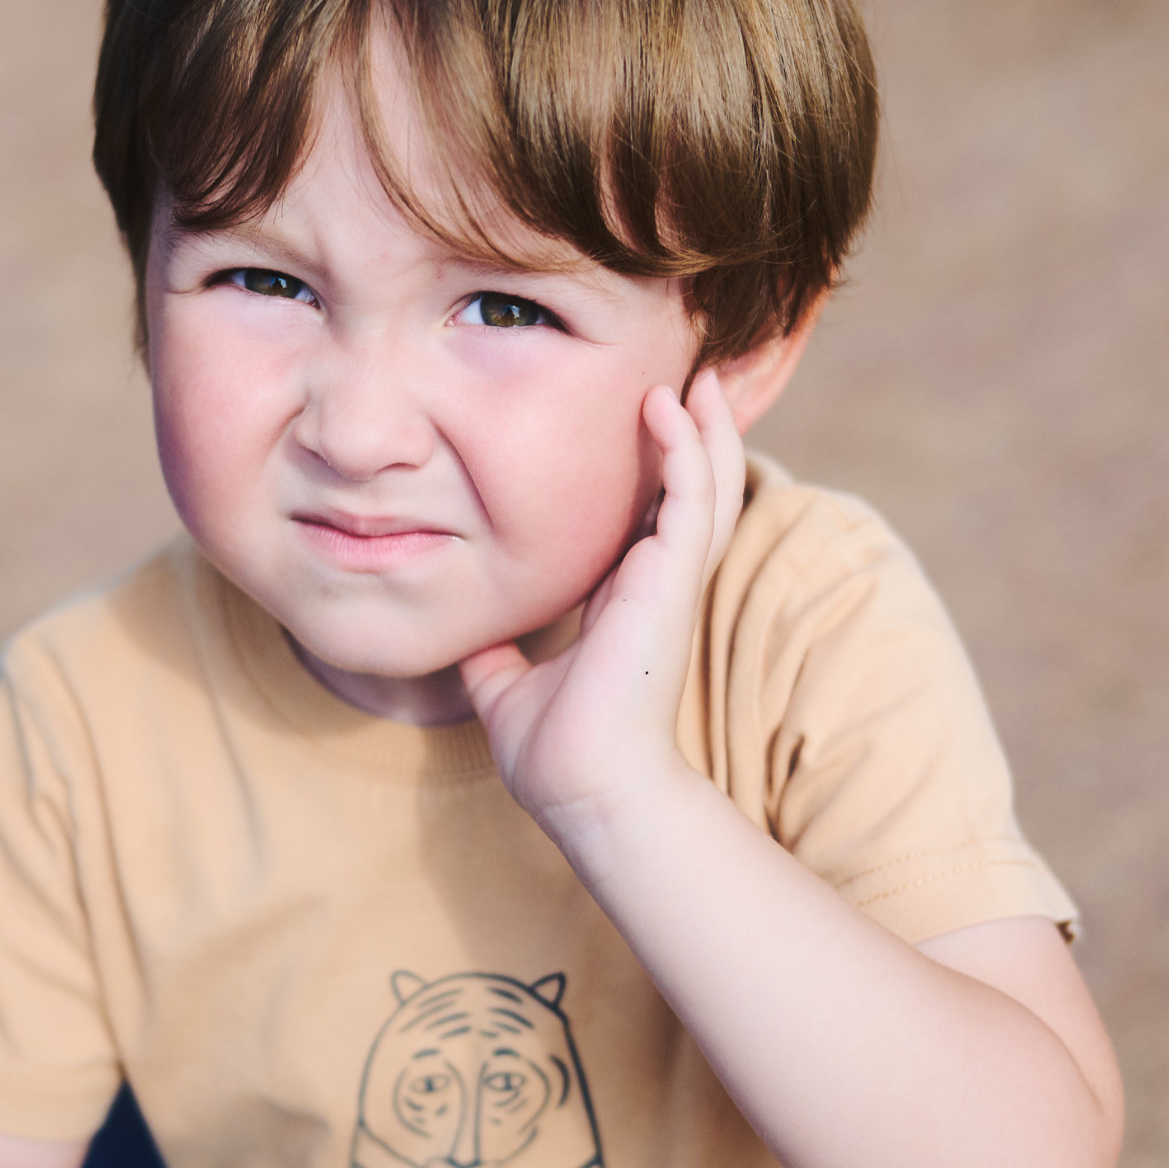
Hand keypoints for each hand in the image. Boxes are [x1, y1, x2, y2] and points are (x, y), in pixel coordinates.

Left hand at [459, 370, 747, 834]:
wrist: (584, 789)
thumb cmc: (557, 752)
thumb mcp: (507, 688)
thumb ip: (493, 656)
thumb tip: (462, 637)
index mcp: (623, 605)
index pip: (649, 523)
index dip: (652, 476)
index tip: (642, 428)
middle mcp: (655, 587)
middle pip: (693, 494)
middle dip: (697, 438)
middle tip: (692, 383)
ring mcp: (669, 582)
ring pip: (706, 486)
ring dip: (705, 429)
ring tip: (698, 378)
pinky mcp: (670, 582)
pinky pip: (689, 498)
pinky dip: (684, 448)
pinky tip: (669, 406)